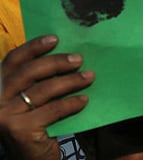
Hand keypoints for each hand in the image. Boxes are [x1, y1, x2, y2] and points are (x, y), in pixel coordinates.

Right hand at [0, 35, 93, 159]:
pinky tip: (84, 100)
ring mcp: (4, 116)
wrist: (29, 157)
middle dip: (56, 62)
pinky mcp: (19, 129)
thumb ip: (35, 79)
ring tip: (89, 77)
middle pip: (28, 73)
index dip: (33, 47)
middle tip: (79, 59)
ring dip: (70, 81)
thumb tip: (65, 53)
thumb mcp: (28, 98)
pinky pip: (52, 110)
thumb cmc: (32, 122)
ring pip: (43, 90)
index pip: (12, 60)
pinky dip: (71, 103)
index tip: (55, 39)